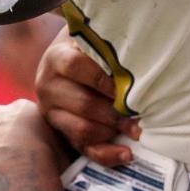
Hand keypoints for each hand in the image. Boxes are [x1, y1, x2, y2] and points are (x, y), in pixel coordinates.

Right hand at [36, 27, 141, 165]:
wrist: (67, 55)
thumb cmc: (89, 45)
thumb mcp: (93, 36)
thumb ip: (107, 42)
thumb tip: (138, 52)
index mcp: (56, 59)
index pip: (74, 67)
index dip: (102, 78)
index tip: (125, 85)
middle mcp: (48, 87)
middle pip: (83, 104)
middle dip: (115, 111)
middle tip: (141, 113)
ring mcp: (52, 113)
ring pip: (82, 129)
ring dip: (113, 131)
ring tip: (138, 129)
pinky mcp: (61, 131)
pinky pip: (83, 148)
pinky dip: (106, 154)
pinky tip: (127, 153)